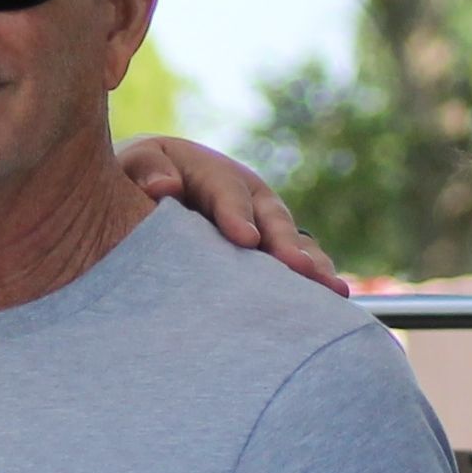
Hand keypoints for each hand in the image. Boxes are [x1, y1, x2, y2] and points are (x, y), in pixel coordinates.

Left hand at [119, 136, 343, 292]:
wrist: (152, 188)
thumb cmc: (143, 177)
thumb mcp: (138, 163)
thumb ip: (149, 170)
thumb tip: (164, 188)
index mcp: (216, 174)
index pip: (228, 192)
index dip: (237, 214)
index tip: (245, 239)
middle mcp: (250, 199)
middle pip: (273, 219)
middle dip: (285, 245)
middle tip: (299, 268)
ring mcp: (264, 227)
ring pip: (293, 244)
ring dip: (313, 267)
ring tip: (333, 291)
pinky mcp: (268, 256)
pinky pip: (294, 269)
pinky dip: (311, 286)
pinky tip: (329, 309)